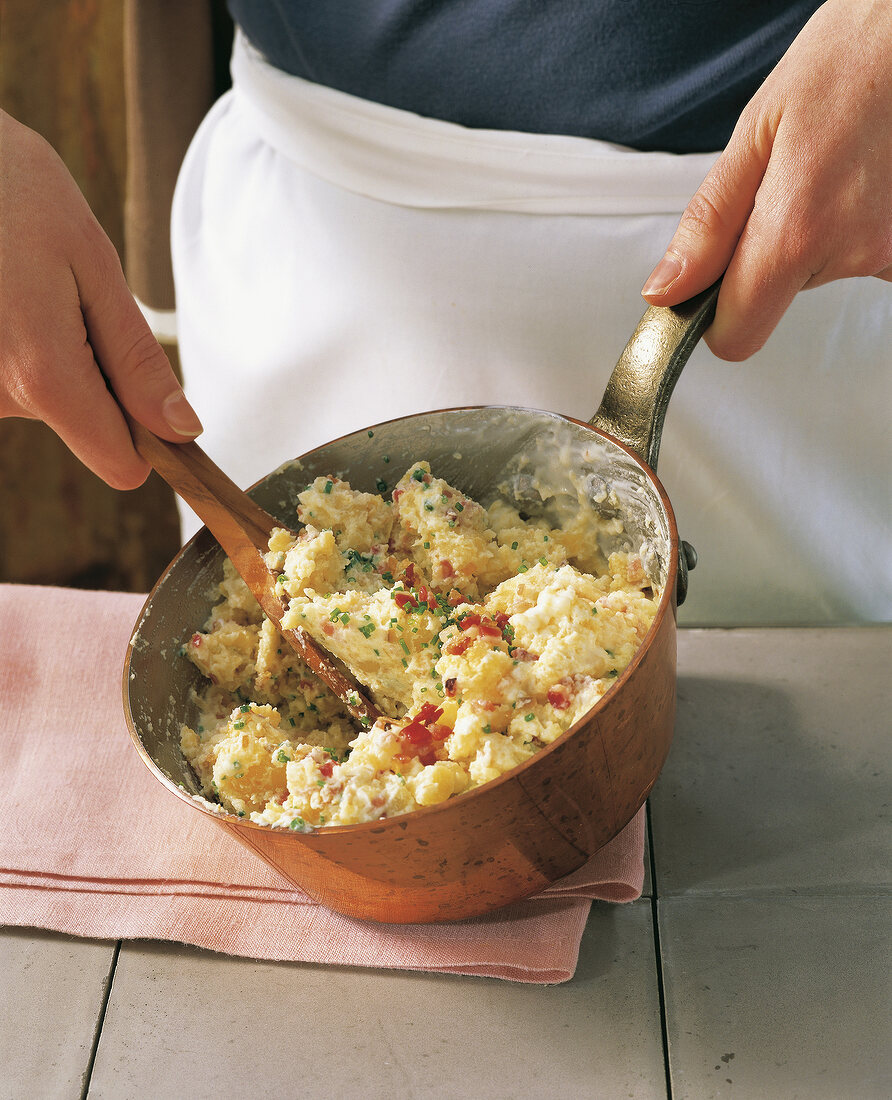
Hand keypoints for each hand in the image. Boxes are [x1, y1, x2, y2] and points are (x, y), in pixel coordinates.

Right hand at [0, 110, 201, 488]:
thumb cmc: (11, 193)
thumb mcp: (92, 265)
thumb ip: (135, 358)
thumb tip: (180, 430)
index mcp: (43, 376)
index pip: (121, 464)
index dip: (149, 436)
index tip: (152, 391)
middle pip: (86, 427)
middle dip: (97, 375)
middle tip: (68, 299)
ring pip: (48, 402)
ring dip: (54, 354)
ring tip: (29, 288)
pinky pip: (13, 382)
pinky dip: (21, 347)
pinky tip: (8, 298)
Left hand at [641, 0, 891, 359]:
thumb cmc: (850, 58)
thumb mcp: (756, 134)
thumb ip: (708, 225)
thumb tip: (668, 290)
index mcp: (798, 230)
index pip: (737, 335)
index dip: (714, 319)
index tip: (706, 293)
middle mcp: (853, 252)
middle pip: (778, 295)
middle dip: (768, 251)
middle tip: (788, 182)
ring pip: (822, 271)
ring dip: (815, 233)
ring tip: (832, 168)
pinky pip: (864, 255)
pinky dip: (853, 225)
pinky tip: (861, 176)